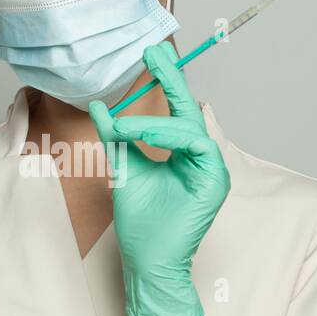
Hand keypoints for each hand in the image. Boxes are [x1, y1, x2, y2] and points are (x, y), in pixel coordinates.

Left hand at [89, 41, 230, 315]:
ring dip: (156, 122)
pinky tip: (145, 137)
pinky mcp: (215, 182)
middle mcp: (201, 159)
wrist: (148, 262)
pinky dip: (168, 139)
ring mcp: (211, 170)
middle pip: (189, 111)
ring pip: (189, 128)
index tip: (150, 56)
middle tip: (153, 54)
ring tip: (127, 128)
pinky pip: (196, 146)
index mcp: (183, 155)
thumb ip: (118, 139)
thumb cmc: (142, 225)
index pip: (175, 112)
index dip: (165, 82)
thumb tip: (101, 107)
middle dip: (171, 80)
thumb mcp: (123, 169)